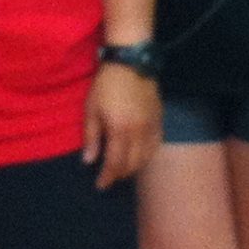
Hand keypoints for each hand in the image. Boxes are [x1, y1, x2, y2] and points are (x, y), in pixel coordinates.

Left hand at [83, 59, 160, 187]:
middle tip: (109, 177)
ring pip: (146, 157)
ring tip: (122, 169)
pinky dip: (147, 155)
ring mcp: (151, 127)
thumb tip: (89, 161)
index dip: (107, 178)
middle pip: (132, 164)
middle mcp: (139, 132)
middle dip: (120, 175)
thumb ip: (91, 137)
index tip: (100, 185)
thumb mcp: (91, 109)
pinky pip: (156, 145)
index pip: (115, 164)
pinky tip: (140, 156)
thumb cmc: (106, 85)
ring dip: (134, 167)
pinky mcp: (159, 120)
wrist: (131, 63)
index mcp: (119, 130)